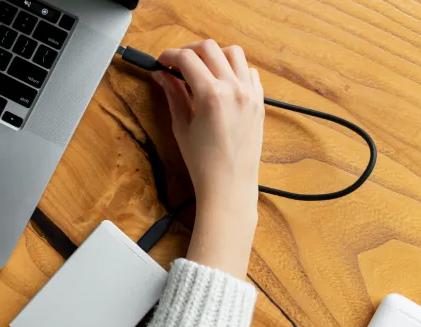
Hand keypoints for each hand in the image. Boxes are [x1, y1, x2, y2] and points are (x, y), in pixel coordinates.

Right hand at [153, 41, 264, 278]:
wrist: (230, 185)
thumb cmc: (203, 162)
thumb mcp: (182, 126)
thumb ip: (173, 95)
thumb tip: (162, 75)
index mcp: (211, 94)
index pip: (187, 59)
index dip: (169, 56)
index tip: (161, 62)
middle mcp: (234, 88)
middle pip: (210, 48)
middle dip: (189, 51)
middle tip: (176, 64)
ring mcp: (250, 93)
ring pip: (233, 53)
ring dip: (214, 55)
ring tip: (200, 70)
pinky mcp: (259, 101)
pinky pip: (249, 72)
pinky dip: (234, 69)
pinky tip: (221, 83)